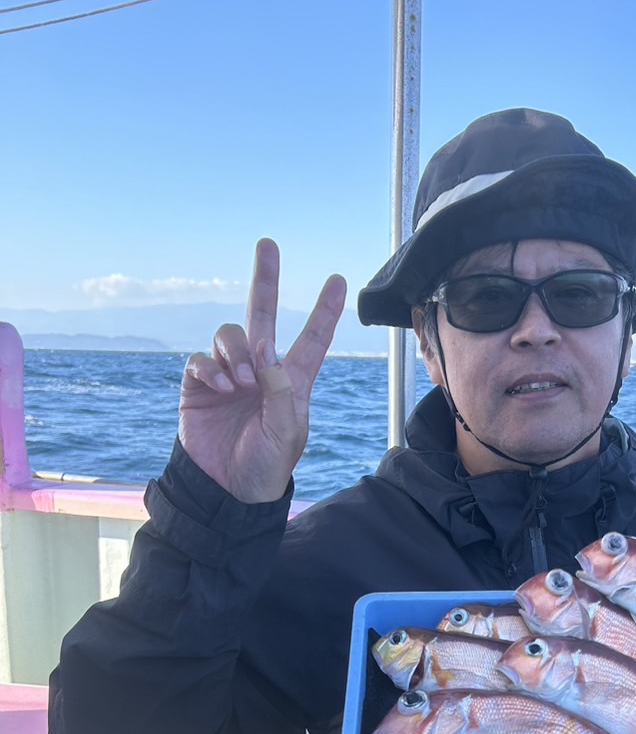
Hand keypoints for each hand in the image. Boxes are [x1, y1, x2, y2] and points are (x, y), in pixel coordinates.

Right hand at [178, 239, 346, 502]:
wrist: (226, 489)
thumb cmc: (264, 466)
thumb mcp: (285, 435)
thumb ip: (281, 395)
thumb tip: (268, 356)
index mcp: (291, 382)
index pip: (312, 341)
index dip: (325, 312)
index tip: (338, 281)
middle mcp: (260, 371)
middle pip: (262, 316)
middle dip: (265, 279)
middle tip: (268, 244)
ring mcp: (228, 375)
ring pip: (231, 335)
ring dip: (237, 352)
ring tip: (240, 382)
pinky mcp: (199, 384)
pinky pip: (201, 358)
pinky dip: (210, 367)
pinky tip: (220, 386)